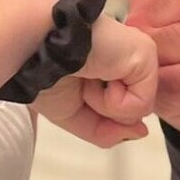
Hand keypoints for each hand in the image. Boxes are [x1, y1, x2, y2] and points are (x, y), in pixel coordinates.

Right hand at [34, 14, 156, 149]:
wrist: (34, 47)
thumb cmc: (43, 72)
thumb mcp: (73, 114)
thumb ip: (106, 130)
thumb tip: (140, 132)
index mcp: (110, 66)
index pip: (121, 107)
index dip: (99, 114)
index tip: (76, 91)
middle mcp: (127, 58)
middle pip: (130, 112)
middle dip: (101, 110)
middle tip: (78, 83)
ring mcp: (138, 54)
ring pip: (136, 110)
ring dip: (103, 104)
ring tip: (85, 76)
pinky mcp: (145, 54)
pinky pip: (140, 104)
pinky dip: (113, 102)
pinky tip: (98, 74)